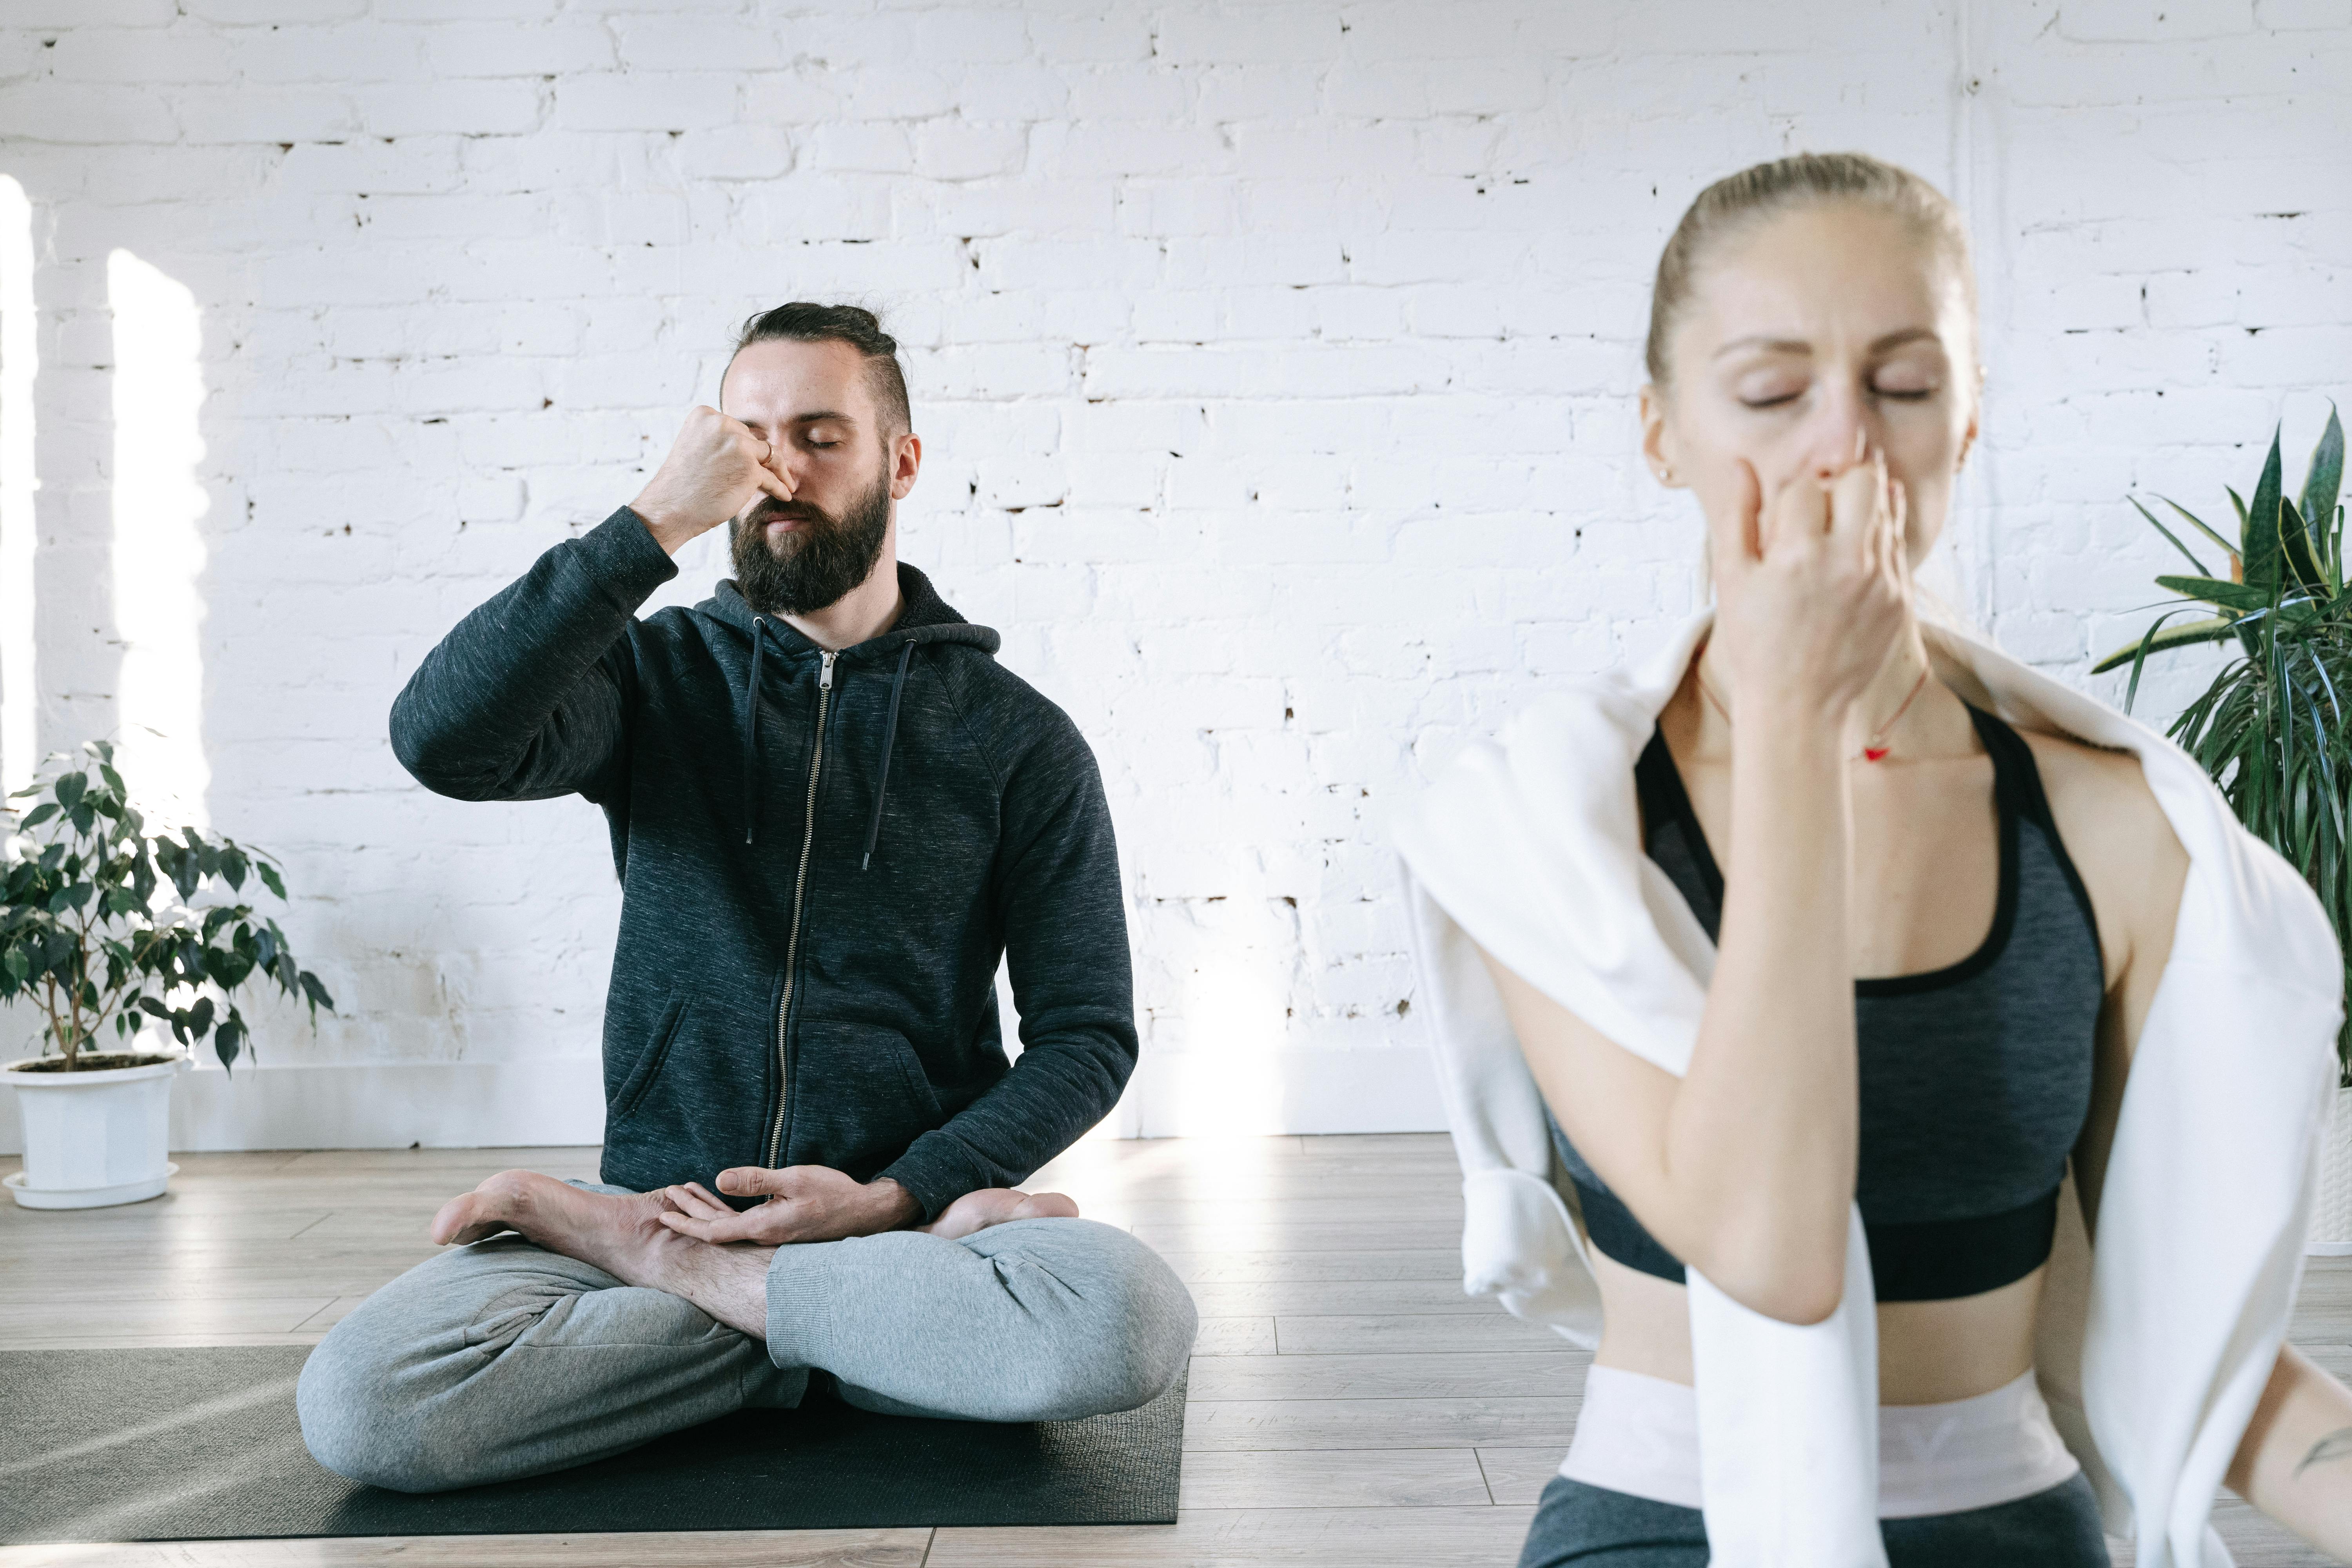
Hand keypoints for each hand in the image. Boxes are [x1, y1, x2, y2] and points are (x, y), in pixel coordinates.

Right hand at [629, 406, 792, 554]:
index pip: (736, 429)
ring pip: (769, 455)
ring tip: (786, 482)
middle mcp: (722, 424)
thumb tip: (755, 448)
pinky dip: (780, 486)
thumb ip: (719, 441)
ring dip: (779, 470)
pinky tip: (784, 493)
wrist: (670, 508)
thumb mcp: (696, 447)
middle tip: (771, 474)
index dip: (744, 447)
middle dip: (758, 459)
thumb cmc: (682, 484)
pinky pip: (772, 478)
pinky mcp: (750, 469)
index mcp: (705, 415)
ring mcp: (738, 446)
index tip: (749, 460)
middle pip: (753, 441)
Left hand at [654, 1166, 920, 1244]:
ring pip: (730, 1227)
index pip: (714, 1231)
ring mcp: (773, 1235)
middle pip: (717, 1230)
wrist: (867, 1213)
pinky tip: (721, 1202)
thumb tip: (719, 1178)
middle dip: (689, 1214)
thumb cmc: (834, 1193)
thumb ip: (757, 1180)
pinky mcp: (782, 1229)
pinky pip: (744, 1224)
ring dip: (705, 1211)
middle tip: (666, 1198)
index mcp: (765, 1226)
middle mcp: (765, 1236)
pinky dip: (725, 1212)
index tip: (663, 1214)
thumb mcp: (795, 1179)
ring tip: (685, 1196)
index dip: (687, 1223)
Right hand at [1707, 440, 1910, 724]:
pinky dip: (1877, 539)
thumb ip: (1738, 515)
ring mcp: (1881, 580)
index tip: (1784, 518)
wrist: (1797, 705)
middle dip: (1838, 484)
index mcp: (1798, 554)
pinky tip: (1853, 558)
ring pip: (1887, 506)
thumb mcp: (1732, 578)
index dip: (1791, 495)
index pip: (1805, 486)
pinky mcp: (1901, 598)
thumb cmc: (1755, 642)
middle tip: (1818, 511)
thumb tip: (1741, 465)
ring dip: (1861, 508)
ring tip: (1835, 533)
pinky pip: (1897, 544)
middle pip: (1862, 480)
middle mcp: (1847, 561)